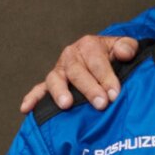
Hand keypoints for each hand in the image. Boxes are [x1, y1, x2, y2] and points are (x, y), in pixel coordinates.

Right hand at [17, 35, 140, 112]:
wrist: (101, 55)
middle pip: (77, 72)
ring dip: (60, 92)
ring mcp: (59, 70)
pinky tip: (26, 108)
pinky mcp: (51, 83)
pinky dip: (32, 98)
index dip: (107, 78)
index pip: (97, 62)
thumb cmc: (114, 54)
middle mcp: (71, 56)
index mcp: (89, 45)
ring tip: (67, 105)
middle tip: (101, 103)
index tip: (115, 94)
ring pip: (56, 80)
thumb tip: (125, 53)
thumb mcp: (123, 46)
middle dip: (89, 89)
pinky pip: (39, 90)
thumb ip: (128, 47)